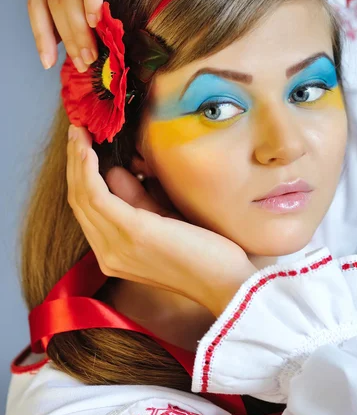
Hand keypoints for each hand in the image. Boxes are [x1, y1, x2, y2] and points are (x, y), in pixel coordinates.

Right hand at [67, 125, 256, 315]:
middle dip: (74, 163)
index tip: (81, 146)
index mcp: (114, 253)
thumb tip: (115, 171)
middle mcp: (108, 254)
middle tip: (75, 131)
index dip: (80, 175)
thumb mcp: (162, 220)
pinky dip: (89, 171)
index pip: (86, 210)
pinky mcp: (133, 233)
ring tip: (78, 132)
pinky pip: (98, 196)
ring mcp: (117, 246)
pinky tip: (88, 150)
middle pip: (79, 201)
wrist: (225, 282)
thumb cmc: (202, 251)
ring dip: (77, 160)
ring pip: (83, 196)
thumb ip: (137, 199)